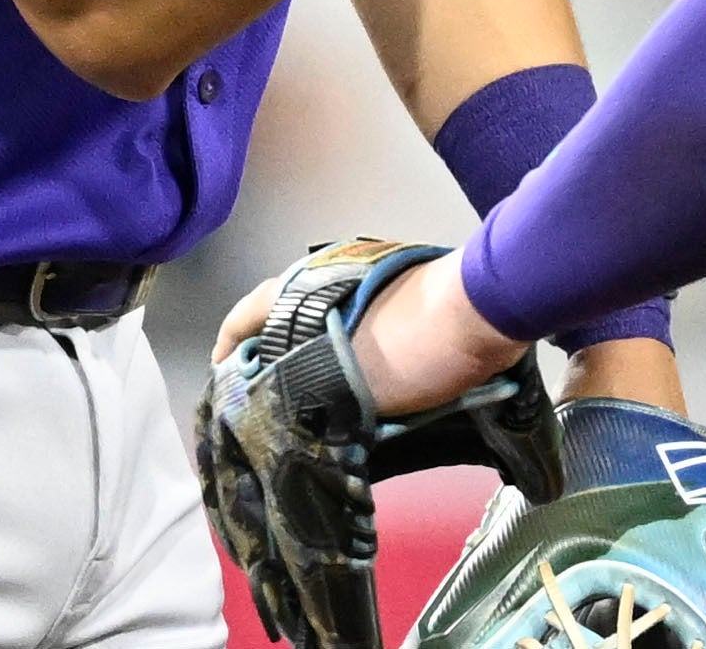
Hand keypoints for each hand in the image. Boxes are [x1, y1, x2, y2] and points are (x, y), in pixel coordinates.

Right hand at [209, 252, 519, 418]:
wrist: (485, 313)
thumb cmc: (409, 343)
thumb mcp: (347, 383)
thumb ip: (308, 399)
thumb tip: (283, 424)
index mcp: (303, 287)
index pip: (245, 315)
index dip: (227, 352)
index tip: (221, 386)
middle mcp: (328, 281)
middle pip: (282, 324)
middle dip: (268, 365)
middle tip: (262, 412)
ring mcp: (366, 291)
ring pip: (320, 334)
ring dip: (309, 369)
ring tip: (305, 416)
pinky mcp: (399, 305)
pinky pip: (357, 339)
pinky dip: (345, 367)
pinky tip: (351, 403)